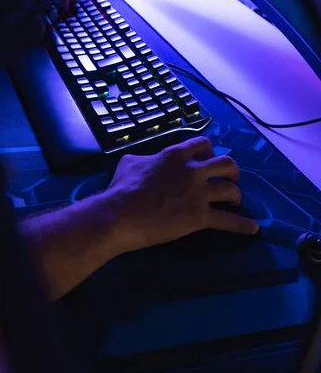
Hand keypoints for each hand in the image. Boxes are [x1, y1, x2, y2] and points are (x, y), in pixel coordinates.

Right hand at [107, 136, 258, 252]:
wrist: (120, 215)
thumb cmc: (121, 188)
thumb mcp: (130, 162)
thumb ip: (148, 158)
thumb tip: (150, 161)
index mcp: (176, 154)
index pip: (203, 144)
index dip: (209, 150)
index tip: (208, 158)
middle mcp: (193, 170)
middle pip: (226, 164)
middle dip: (232, 171)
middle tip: (230, 179)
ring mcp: (199, 194)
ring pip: (231, 190)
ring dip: (236, 196)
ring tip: (235, 202)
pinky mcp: (200, 217)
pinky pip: (229, 221)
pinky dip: (243, 225)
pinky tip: (252, 227)